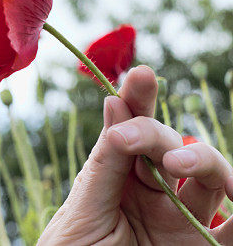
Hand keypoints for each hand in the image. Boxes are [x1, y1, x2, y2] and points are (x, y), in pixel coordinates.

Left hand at [39, 65, 232, 244]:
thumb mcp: (82, 209)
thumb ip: (104, 165)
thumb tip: (115, 105)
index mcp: (117, 178)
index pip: (131, 131)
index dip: (138, 100)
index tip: (140, 76)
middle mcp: (155, 193)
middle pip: (170, 145)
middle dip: (156, 133)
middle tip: (135, 140)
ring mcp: (185, 219)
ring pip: (212, 174)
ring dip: (203, 158)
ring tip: (179, 162)